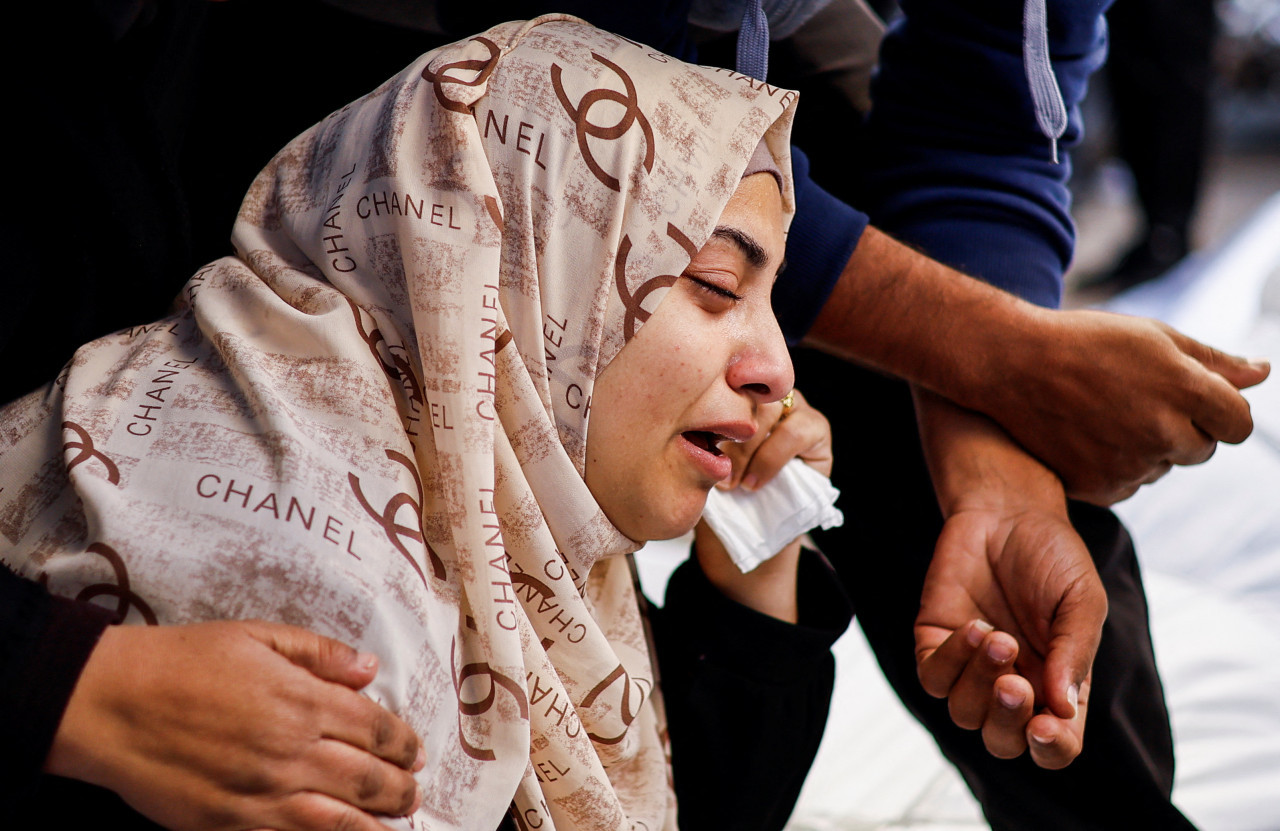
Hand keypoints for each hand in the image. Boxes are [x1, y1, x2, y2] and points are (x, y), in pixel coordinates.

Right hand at [46, 620, 422, 830]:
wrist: (112, 702)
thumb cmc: (183, 661)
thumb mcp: (257, 636)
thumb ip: (319, 653)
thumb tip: (370, 668)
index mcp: (303, 700)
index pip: (375, 728)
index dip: (403, 744)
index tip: (416, 752)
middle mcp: (291, 750)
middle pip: (366, 778)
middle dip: (399, 789)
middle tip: (413, 793)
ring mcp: (261, 793)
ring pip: (337, 820)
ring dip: (374, 825)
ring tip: (394, 824)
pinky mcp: (229, 824)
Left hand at [695, 389, 832, 620]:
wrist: (746, 530)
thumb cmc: (719, 489)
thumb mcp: (699, 459)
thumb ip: (695, 434)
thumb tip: (678, 418)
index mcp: (736, 392)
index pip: (723, 377)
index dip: (709, 404)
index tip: (695, 435)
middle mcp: (766, 393)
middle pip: (746, 391)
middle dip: (728, 431)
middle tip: (714, 466)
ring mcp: (793, 407)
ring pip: (770, 408)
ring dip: (747, 448)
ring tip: (734, 481)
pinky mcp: (817, 430)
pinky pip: (796, 431)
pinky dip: (771, 458)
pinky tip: (754, 483)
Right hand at [804, 229, 1268, 504]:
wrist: (1007, 363)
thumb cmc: (1082, 341)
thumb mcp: (1151, 336)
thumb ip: (1213, 360)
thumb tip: (1262, 373)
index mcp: (1184, 389)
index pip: (1238, 423)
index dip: (1218, 410)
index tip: (1187, 397)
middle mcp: (1161, 431)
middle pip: (1201, 450)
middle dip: (1179, 429)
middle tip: (1133, 400)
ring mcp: (1128, 463)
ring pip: (1161, 469)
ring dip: (1145, 449)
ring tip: (1102, 413)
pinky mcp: (1097, 487)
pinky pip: (1127, 486)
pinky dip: (1113, 467)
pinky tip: (1084, 435)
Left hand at [915, 506, 1103, 767]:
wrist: (1007, 511)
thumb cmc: (1052, 557)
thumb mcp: (1081, 600)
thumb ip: (1074, 652)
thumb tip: (1062, 710)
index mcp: (1057, 688)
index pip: (1054, 746)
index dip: (1050, 750)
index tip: (1045, 726)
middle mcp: (1014, 686)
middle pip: (1002, 741)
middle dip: (1007, 720)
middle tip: (1015, 682)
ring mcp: (971, 669)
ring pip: (963, 713)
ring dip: (979, 681)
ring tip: (998, 636)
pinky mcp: (936, 645)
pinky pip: (933, 678)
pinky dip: (951, 661)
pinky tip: (974, 626)